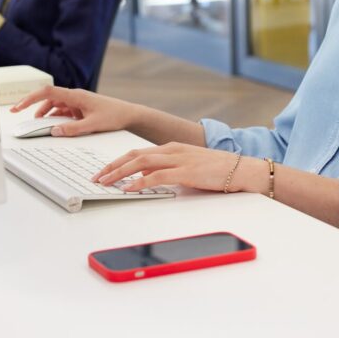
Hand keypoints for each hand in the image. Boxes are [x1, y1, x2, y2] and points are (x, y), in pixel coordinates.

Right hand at [10, 85, 133, 136]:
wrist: (129, 115)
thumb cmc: (114, 115)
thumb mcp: (92, 125)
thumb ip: (72, 129)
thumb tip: (53, 131)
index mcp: (75, 95)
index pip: (47, 92)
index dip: (29, 98)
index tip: (18, 106)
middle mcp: (74, 96)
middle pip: (47, 98)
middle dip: (31, 105)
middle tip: (17, 113)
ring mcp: (76, 102)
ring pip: (54, 106)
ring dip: (44, 114)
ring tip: (37, 125)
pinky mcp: (80, 108)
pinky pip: (62, 111)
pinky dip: (55, 118)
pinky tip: (52, 126)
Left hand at [92, 142, 245, 192]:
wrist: (242, 169)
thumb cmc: (217, 171)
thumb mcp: (188, 168)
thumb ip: (169, 171)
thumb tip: (149, 181)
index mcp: (171, 148)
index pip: (138, 152)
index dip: (118, 161)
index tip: (104, 171)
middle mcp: (172, 150)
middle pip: (134, 155)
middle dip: (112, 166)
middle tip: (97, 177)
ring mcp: (178, 159)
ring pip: (141, 163)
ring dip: (120, 173)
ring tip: (105, 182)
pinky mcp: (185, 171)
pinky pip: (157, 176)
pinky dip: (139, 182)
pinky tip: (129, 189)